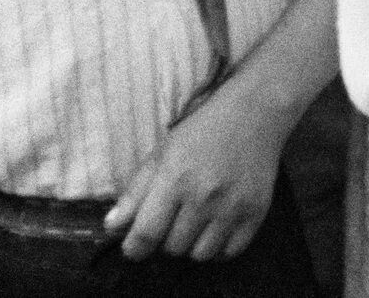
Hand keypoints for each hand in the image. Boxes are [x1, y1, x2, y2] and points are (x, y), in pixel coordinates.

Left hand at [104, 82, 290, 261]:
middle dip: (165, 239)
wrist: (255, 113)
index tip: (135, 245)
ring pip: (200, 254)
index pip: (145, 235)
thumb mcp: (161, 153)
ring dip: (192, 245)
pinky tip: (215, 229)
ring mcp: (233, 206)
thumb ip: (135, 192)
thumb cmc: (202, 131)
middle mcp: (205, 196)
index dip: (134, 248)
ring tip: (194, 225)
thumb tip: (112, 227)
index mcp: (175, 179)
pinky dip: (219, 248)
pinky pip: (230, 252)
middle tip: (172, 221)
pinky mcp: (257, 211)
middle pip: (172, 248)